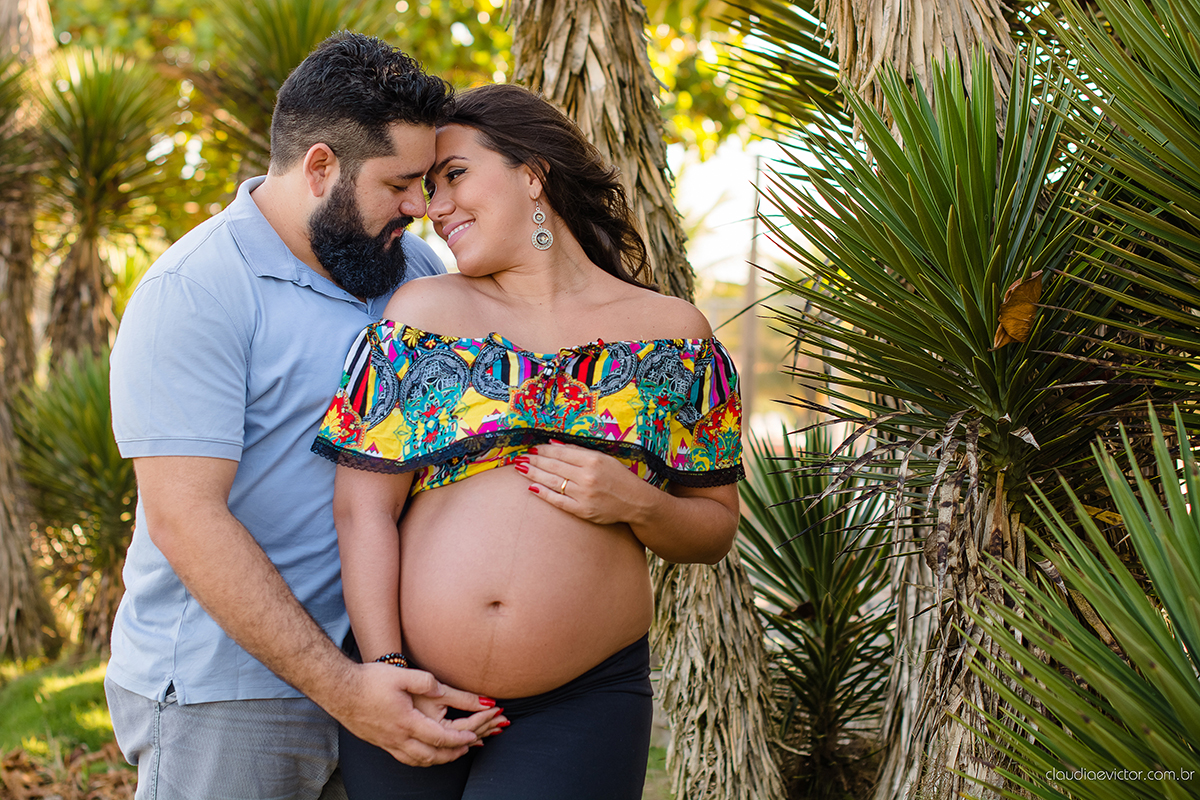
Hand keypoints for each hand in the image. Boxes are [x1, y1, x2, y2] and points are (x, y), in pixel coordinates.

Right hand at [334, 662, 501, 765]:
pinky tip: (424, 754)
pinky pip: (404, 758)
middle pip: (431, 755)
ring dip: (437, 759)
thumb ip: (426, 682)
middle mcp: (397, 737)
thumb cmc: (369, 680)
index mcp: (406, 721)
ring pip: (417, 760)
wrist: (340, 690)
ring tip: (450, 754)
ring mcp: (387, 742)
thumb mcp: (401, 675)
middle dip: (452, 754)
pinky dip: (420, 760)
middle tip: (467, 748)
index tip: (472, 738)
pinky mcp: (379, 742)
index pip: (439, 737)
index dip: (459, 739)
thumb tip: (442, 689)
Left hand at [514, 441, 650, 524]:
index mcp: (592, 460)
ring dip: (534, 475)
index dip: (543, 451)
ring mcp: (584, 495)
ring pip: (552, 482)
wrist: (635, 502)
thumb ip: (578, 452)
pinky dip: (544, 494)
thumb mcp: (603, 458)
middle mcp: (587, 477)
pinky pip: (558, 501)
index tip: (532, 449)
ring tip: (521, 469)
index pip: (561, 453)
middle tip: (520, 458)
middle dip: (534, 461)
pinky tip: (532, 488)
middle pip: (554, 467)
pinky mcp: (582, 510)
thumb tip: (553, 444)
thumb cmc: (619, 477)